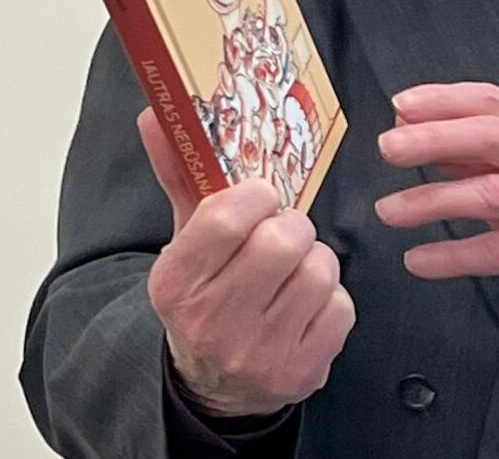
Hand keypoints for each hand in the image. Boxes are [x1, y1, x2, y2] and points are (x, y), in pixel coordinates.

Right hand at [137, 107, 355, 416]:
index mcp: (176, 284)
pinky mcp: (301, 374)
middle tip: (279, 233)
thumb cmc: (208, 292)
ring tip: (291, 271)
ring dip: (314, 260)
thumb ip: (178, 173)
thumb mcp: (185, 238)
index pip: (227, 218)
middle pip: (283, 241)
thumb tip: (157, 113)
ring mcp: (258, 354)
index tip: (260, 196)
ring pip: (319, 269)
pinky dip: (331, 299)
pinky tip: (304, 306)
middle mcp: (212, 324)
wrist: (215, 385)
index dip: (256, 196)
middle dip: (291, 226)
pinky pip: (341, 306)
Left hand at [374, 82, 498, 344]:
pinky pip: (498, 252)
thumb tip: (411, 131)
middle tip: (388, 147)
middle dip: (435, 138)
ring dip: (433, 200)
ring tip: (389, 210)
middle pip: (490, 137)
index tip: (401, 105)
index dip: (443, 99)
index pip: (490, 100)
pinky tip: (418, 259)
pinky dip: (453, 256)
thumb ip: (471, 150)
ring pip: (490, 195)